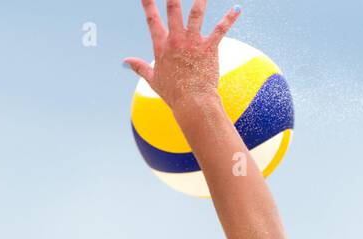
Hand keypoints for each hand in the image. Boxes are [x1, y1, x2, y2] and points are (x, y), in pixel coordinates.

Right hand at [124, 0, 241, 110]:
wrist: (192, 103)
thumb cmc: (173, 93)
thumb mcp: (153, 79)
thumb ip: (139, 67)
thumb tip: (125, 62)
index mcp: (162, 47)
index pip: (152, 20)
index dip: (148, 4)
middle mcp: (176, 41)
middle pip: (173, 10)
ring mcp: (193, 43)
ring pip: (196, 14)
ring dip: (200, 0)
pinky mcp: (209, 49)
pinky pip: (220, 29)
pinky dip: (229, 18)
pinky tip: (237, 9)